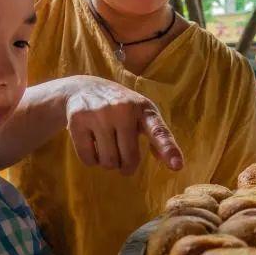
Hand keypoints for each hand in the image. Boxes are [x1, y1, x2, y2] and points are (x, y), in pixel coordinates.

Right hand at [63, 76, 183, 175]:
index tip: (177, 166)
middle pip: (129, 159)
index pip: (158, 131)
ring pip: (108, 162)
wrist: (82, 88)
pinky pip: (88, 159)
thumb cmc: (119, 107)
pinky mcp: (78, 121)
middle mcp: (123, 109)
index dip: (168, 149)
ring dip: (107, 162)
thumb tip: (175, 163)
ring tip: (105, 145)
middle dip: (125, 166)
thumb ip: (157, 134)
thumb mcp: (141, 113)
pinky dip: (91, 160)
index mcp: (143, 109)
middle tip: (122, 159)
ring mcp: (99, 114)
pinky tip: (91, 143)